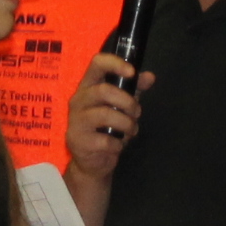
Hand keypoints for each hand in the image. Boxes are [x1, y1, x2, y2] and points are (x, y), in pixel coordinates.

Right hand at [64, 53, 152, 178]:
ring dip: (126, 124)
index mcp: (88, 86)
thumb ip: (134, 90)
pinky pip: (105, 140)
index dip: (115, 64)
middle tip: (136, 113)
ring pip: (106, 115)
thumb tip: (150, 77)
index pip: (97, 64)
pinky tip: (118, 146)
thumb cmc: (106, 129)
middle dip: (128, 102)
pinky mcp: (78, 140)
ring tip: (131, 130)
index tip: (132, 72)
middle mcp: (78, 100)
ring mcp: (76, 120)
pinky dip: (118, 144)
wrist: (92, 162)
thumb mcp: (121, 106)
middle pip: (104, 91)